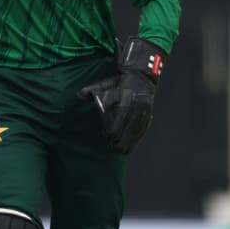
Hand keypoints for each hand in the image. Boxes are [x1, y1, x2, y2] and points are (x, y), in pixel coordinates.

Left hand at [78, 37, 164, 153]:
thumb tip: (80, 95)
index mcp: (127, 93)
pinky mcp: (149, 114)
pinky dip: (138, 139)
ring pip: (138, 127)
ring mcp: (146, 108)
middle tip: (113, 149)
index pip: (122, 111)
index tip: (108, 135)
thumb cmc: (117, 83)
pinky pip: (144, 128)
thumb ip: (92, 90)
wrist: (141, 77)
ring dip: (131, 141)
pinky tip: (131, 147)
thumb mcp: (104, 83)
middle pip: (131, 122)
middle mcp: (138, 101)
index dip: (116, 124)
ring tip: (121, 152)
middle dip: (123, 137)